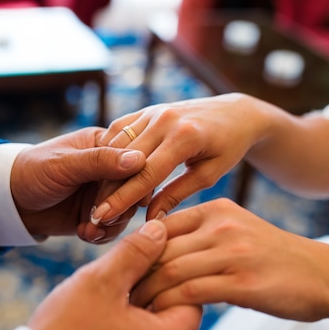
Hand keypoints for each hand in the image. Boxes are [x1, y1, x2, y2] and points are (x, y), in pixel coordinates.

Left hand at [10, 127, 145, 242]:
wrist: (10, 201)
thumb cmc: (33, 171)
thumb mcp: (65, 164)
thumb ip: (100, 161)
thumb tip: (139, 159)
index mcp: (105, 144)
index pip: (134, 159)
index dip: (132, 180)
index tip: (125, 197)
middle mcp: (110, 168)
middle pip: (134, 188)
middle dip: (120, 207)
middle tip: (101, 218)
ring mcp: (105, 192)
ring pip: (126, 210)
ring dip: (111, 224)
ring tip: (90, 230)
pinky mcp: (98, 214)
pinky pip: (113, 227)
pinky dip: (102, 234)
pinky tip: (85, 234)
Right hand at [28, 220, 202, 329]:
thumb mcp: (102, 282)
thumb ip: (135, 253)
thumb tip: (160, 229)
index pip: (193, 290)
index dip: (172, 263)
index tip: (149, 249)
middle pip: (175, 299)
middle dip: (154, 275)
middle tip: (129, 259)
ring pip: (156, 309)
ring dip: (139, 288)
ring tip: (115, 277)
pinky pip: (141, 324)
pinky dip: (130, 305)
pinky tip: (108, 294)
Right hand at [91, 93, 261, 222]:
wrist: (234, 113)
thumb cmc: (227, 148)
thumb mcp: (209, 175)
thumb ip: (177, 195)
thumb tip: (151, 220)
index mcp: (184, 136)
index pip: (145, 174)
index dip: (122, 198)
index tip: (103, 217)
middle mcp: (165, 119)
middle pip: (125, 160)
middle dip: (108, 189)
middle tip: (94, 215)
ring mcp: (153, 111)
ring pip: (117, 144)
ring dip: (105, 172)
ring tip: (99, 199)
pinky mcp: (146, 109)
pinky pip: (119, 130)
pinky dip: (110, 152)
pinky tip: (104, 173)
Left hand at [130, 198, 328, 322]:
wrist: (326, 275)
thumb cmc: (276, 257)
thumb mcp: (238, 230)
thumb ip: (203, 234)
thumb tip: (160, 251)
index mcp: (217, 209)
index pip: (161, 224)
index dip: (137, 249)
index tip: (123, 270)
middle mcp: (222, 225)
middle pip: (160, 247)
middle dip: (134, 272)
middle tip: (118, 292)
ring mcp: (232, 251)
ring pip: (170, 270)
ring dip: (146, 292)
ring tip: (133, 308)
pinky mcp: (242, 281)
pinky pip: (190, 292)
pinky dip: (168, 305)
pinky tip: (160, 317)